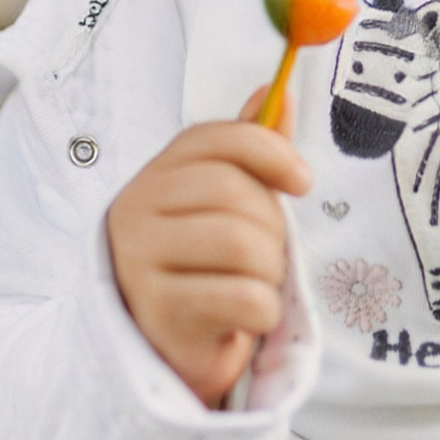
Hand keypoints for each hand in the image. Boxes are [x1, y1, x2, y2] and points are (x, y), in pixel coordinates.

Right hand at [105, 93, 311, 406]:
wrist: (164, 345)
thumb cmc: (202, 264)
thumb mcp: (221, 203)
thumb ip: (248, 150)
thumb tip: (276, 93)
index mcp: (156, 174)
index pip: (216, 138)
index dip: (270, 152)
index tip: (302, 181)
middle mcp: (137, 209)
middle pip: (235, 194)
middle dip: (272, 227)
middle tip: (268, 254)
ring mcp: (142, 262)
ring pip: (243, 246)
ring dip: (270, 271)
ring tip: (254, 284)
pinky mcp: (159, 312)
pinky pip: (244, 298)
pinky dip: (264, 311)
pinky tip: (245, 317)